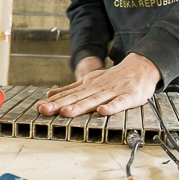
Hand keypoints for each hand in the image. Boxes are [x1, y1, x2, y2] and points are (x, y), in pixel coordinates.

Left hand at [35, 53, 160, 117]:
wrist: (140, 67)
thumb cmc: (114, 77)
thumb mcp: (90, 80)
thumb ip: (71, 89)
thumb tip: (49, 95)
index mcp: (88, 86)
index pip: (68, 95)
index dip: (53, 102)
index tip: (38, 107)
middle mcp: (98, 88)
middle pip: (77, 98)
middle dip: (60, 105)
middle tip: (45, 110)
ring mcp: (112, 92)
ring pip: (94, 100)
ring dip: (80, 106)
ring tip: (66, 112)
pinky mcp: (128, 96)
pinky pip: (119, 103)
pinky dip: (111, 107)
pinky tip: (102, 111)